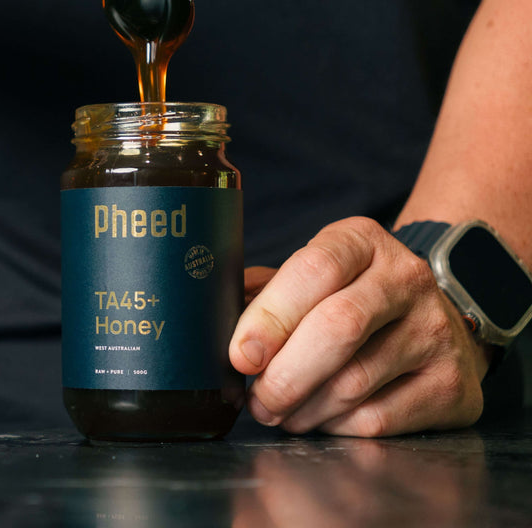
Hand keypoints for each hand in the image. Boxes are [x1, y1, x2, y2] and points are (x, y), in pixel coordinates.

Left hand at [229, 217, 488, 435]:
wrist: (435, 318)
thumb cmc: (353, 295)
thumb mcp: (316, 273)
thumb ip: (268, 290)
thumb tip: (217, 320)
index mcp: (362, 241)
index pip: (315, 269)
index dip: (271, 316)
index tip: (240, 355)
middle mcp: (406, 278)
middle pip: (338, 327)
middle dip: (284, 374)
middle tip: (257, 400)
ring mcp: (435, 330)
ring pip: (354, 381)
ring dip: (303, 408)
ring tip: (279, 412)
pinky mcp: (450, 384)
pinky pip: (379, 418)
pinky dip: (336, 426)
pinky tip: (320, 418)